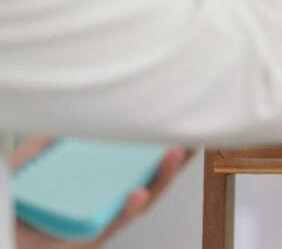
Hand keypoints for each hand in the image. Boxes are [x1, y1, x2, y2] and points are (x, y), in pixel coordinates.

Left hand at [12, 139, 190, 248]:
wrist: (1, 233)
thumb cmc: (14, 207)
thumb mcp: (29, 165)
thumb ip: (46, 142)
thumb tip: (68, 115)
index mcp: (95, 184)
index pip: (132, 162)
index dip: (156, 144)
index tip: (176, 122)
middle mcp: (103, 202)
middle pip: (148, 178)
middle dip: (173, 158)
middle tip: (192, 135)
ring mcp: (99, 220)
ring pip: (140, 200)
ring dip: (160, 178)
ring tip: (174, 155)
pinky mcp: (89, 239)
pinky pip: (113, 225)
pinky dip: (128, 210)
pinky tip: (137, 193)